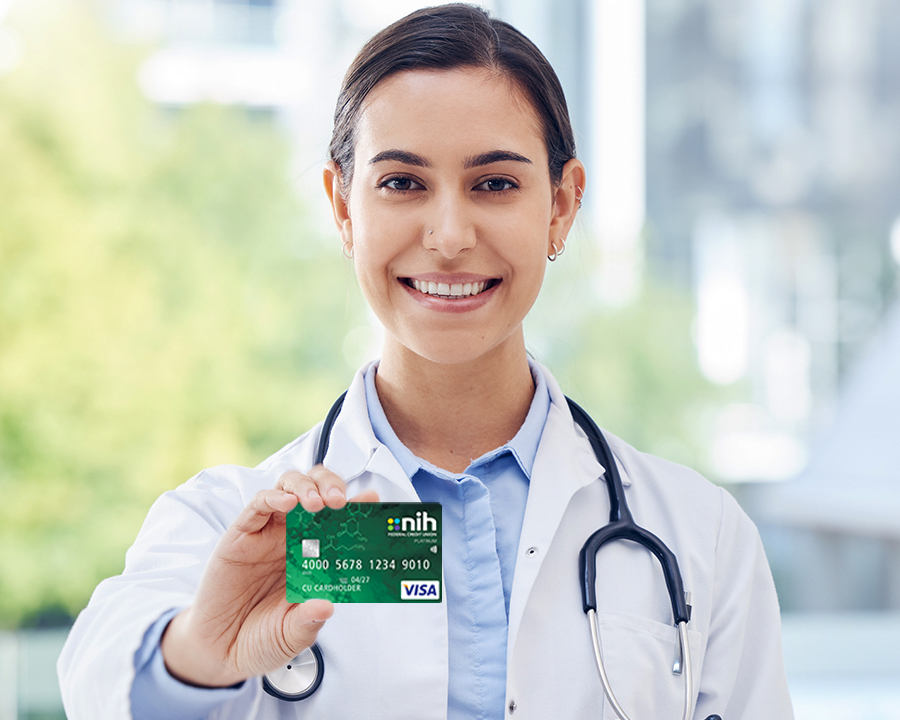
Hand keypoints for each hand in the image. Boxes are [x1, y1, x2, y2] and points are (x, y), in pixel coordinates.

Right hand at [160, 465, 378, 686]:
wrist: (220, 650)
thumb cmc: (262, 637)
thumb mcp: (291, 635)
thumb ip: (307, 622)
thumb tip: (326, 607)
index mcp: (316, 555)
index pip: (341, 521)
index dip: (358, 508)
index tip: (373, 500)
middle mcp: (295, 537)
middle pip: (317, 491)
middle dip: (333, 487)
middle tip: (341, 502)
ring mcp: (268, 533)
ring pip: (290, 488)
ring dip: (307, 487)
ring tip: (317, 503)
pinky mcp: (241, 535)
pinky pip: (258, 506)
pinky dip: (273, 498)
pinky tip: (287, 503)